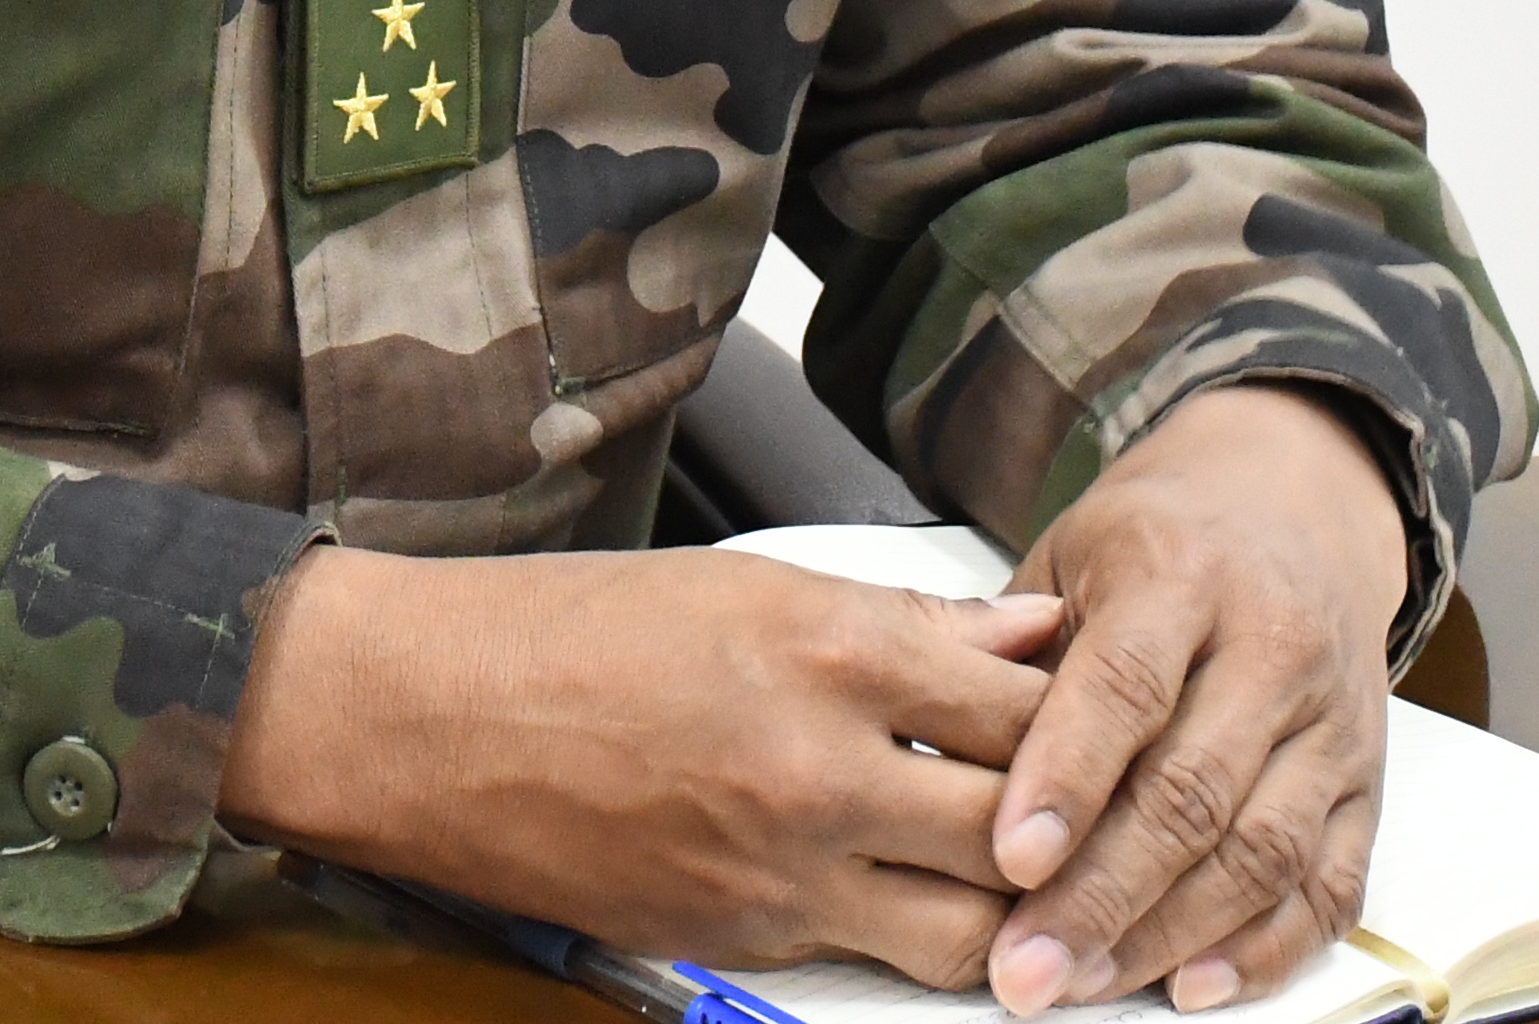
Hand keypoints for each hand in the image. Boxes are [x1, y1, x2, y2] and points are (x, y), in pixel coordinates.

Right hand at [220, 543, 1067, 979]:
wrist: (425, 720)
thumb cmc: (566, 633)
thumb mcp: (749, 582)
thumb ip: (909, 619)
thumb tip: (1027, 628)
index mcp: (830, 650)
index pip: (1029, 703)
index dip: (1088, 710)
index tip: (1112, 705)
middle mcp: (819, 771)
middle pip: (1025, 831)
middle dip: (1082, 828)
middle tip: (1113, 813)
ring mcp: (782, 873)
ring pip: (972, 931)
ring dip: (1022, 912)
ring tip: (1048, 887)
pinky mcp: (743, 942)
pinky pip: (872, 956)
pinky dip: (918, 933)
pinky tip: (931, 898)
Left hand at [984, 382, 1412, 1013]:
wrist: (1296, 505)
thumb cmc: (1159, 543)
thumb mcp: (1072, 553)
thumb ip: (1015, 650)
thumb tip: (943, 760)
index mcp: (1182, 573)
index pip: (1126, 685)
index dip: (1067, 777)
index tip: (1008, 857)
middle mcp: (1272, 645)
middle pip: (1192, 789)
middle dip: (1103, 893)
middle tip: (1026, 968)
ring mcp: (1329, 721)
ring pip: (1261, 850)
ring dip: (1170, 934)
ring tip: (1086, 984)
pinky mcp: (1365, 783)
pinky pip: (1329, 884)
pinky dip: (1267, 950)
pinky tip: (1195, 984)